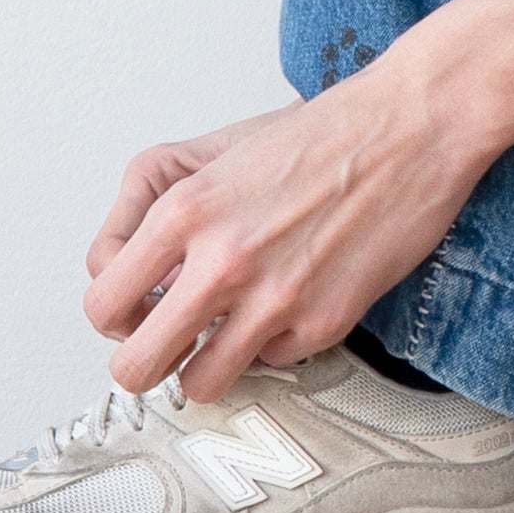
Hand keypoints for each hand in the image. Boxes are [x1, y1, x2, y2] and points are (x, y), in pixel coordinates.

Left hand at [83, 54, 495, 404]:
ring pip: (199, 385)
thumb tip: (145, 280)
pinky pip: (272, 362)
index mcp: (185, 211)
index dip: (116, 317)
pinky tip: (296, 298)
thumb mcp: (223, 155)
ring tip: (226, 336)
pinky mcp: (322, 323)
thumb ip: (172, 218)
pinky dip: (277, 341)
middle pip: (135, 365)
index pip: (102, 303)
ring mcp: (273, 298)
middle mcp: (221, 261)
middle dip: (145, 364)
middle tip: (166, 347)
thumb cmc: (324, 134)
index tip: (137, 312)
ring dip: (206, 368)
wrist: (411, 127)